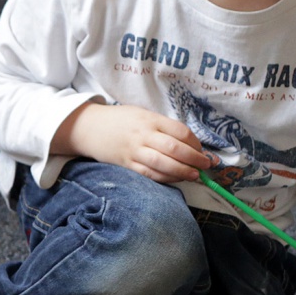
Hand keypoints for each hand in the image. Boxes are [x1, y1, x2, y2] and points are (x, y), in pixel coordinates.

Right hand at [53, 101, 211, 183]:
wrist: (88, 127)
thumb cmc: (120, 120)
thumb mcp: (142, 114)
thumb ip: (163, 127)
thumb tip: (189, 143)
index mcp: (150, 119)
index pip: (180, 132)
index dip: (196, 143)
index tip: (203, 150)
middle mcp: (143, 135)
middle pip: (175, 149)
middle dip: (195, 159)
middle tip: (207, 165)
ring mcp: (133, 151)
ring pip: (163, 164)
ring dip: (183, 171)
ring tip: (195, 176)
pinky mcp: (126, 164)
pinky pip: (149, 174)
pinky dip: (165, 178)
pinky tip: (176, 179)